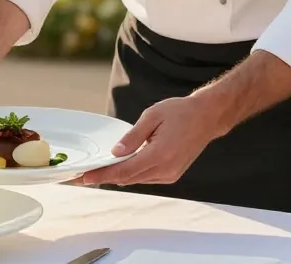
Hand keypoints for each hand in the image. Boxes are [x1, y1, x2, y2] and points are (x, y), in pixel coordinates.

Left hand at [78, 96, 218, 186]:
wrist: (207, 117)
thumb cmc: (180, 112)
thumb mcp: (152, 116)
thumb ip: (133, 137)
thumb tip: (116, 152)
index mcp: (159, 155)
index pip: (124, 171)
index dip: (102, 175)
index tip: (84, 178)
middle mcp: (165, 169)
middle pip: (128, 179)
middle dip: (105, 177)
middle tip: (83, 176)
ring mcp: (170, 174)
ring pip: (137, 179)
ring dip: (119, 176)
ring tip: (98, 171)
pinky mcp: (172, 174)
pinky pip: (147, 177)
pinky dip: (133, 173)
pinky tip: (121, 166)